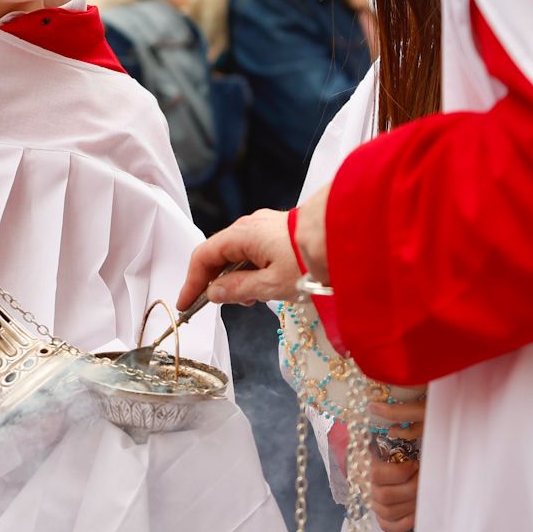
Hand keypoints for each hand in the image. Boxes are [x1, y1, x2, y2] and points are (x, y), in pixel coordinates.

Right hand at [177, 208, 303, 308]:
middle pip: (217, 254)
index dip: (191, 282)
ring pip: (236, 253)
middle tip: (215, 306)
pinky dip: (248, 270)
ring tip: (246, 301)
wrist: (347, 237)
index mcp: (241, 235)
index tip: (185, 305)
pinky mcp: (278, 231)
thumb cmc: (309, 261)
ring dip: (233, 277)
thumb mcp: (270, 285)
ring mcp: (264, 226)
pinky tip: (262, 287)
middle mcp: (248, 225)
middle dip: (212, 281)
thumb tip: (213, 292)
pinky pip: (252, 251)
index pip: (203, 257)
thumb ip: (237, 289)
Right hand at [368, 397, 425, 531]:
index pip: (376, 474)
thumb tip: (374, 406)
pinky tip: (416, 509)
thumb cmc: (402, 443)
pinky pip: (389, 526)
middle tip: (422, 477)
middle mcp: (365, 484)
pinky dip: (405, 520)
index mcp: (365, 461)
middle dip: (411, 488)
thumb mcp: (404, 428)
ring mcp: (373, 502)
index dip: (399, 472)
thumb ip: (394, 418)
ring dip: (411, 502)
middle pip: (384, 496)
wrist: (393, 466)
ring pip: (388, 511)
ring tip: (422, 488)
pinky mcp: (383, 518)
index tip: (415, 464)